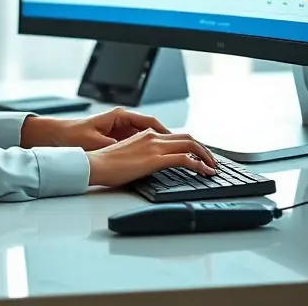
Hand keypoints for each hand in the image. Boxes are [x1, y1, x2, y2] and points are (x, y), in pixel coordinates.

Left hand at [59, 107, 180, 149]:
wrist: (58, 135)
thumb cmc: (74, 134)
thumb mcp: (96, 141)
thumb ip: (115, 145)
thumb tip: (132, 151)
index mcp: (120, 116)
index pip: (150, 122)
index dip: (166, 132)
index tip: (179, 141)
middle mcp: (123, 120)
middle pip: (153, 129)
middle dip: (168, 139)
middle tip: (184, 150)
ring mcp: (120, 128)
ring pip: (147, 136)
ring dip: (159, 146)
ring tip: (174, 158)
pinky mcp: (116, 137)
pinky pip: (138, 143)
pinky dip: (147, 150)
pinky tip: (153, 161)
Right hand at [85, 129, 216, 187]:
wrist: (95, 164)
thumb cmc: (106, 163)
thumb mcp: (129, 154)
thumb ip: (143, 154)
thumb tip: (153, 164)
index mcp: (146, 134)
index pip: (176, 136)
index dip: (192, 145)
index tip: (199, 155)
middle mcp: (153, 136)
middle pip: (188, 137)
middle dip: (203, 149)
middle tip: (211, 161)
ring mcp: (155, 146)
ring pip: (190, 145)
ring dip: (205, 156)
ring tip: (212, 168)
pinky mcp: (155, 159)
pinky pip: (185, 159)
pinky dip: (199, 164)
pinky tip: (204, 172)